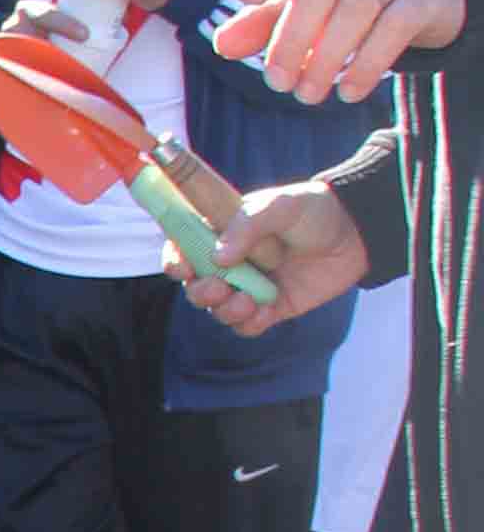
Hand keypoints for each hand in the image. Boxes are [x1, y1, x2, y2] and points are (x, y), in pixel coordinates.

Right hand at [169, 178, 370, 335]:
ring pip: (218, 310)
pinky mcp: (271, 308)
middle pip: (195, 285)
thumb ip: (248, 224)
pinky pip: (246, 327)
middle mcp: (231, 262)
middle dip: (199, 291)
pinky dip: (248, 323)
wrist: (357, 233)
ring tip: (247, 300)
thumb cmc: (315, 210)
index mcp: (223, 232)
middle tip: (217, 287)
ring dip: (224, 309)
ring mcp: (250, 286)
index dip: (174, 260)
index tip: (181, 267)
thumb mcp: (280, 205)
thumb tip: (218, 257)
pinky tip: (263, 311)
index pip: (183, 247)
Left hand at [214, 0, 465, 104]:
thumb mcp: (302, 0)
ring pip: (357, 8)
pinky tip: (347, 93)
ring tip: (307, 96)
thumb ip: (261, 20)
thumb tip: (222, 45)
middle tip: (276, 83)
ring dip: (327, 58)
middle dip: (293, 38)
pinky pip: (394, 28)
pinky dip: (368, 64)